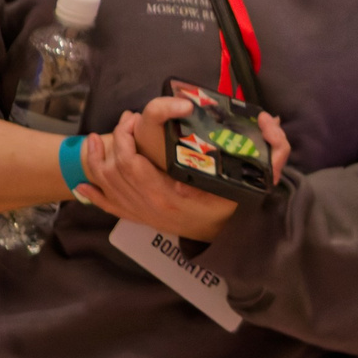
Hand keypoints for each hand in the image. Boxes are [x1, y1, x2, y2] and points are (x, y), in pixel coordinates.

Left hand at [76, 95, 291, 243]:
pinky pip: (108, 206)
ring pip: (106, 184)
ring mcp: (144, 214)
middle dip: (114, 139)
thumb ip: (274, 150)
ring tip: (97, 138)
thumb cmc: (240, 208)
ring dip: (96, 159)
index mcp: (174, 194)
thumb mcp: (260, 180)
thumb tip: (269, 120)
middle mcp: (153, 205)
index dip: (128, 136)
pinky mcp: (140, 219)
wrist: (231, 240)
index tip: (138, 117)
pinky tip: (83, 181)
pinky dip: (91, 193)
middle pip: (116, 169)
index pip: (134, 163)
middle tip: (127, 120)